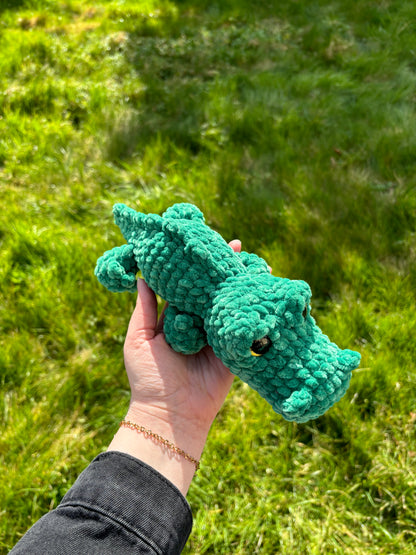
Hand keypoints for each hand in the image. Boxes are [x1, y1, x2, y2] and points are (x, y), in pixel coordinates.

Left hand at [108, 240, 240, 493]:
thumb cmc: (149, 376)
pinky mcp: (233, 352)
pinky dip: (253, 311)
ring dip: (242, 286)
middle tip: (238, 246)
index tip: (204, 245)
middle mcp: (198, 325)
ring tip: (254, 262)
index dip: (196, 267)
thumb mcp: (139, 338)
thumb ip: (144, 308)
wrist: (170, 414)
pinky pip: (243, 329)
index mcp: (175, 320)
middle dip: (224, 271)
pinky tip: (262, 292)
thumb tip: (141, 275)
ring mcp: (217, 338)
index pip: (188, 287)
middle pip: (213, 293)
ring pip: (230, 306)